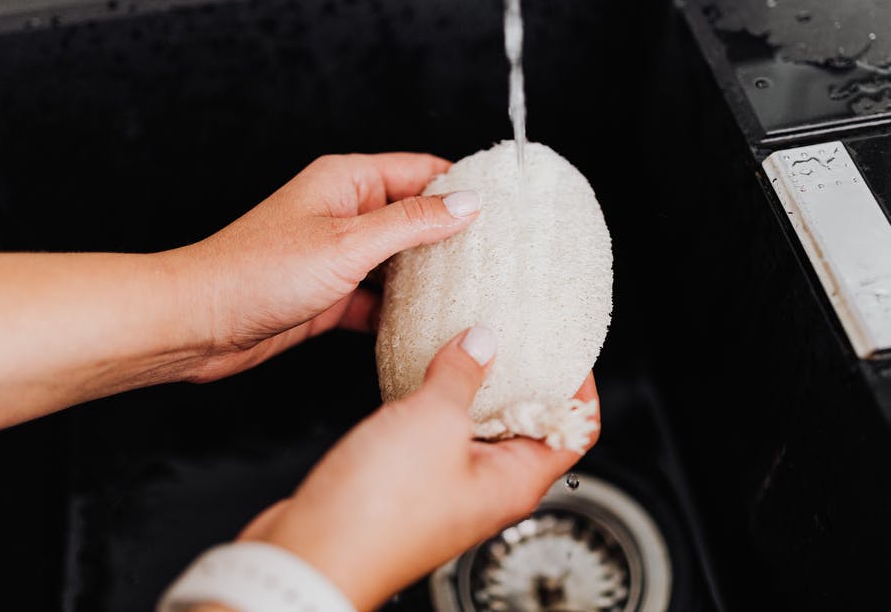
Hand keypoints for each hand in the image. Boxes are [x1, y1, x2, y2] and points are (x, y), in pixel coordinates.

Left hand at [169, 152, 479, 381]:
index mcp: (347, 181)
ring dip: (430, 278)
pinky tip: (429, 326)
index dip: (463, 185)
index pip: (421, 170)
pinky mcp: (330, 294)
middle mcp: (344, 213)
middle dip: (454, 236)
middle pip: (415, 217)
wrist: (197, 324)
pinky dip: (402, 311)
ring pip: (400, 262)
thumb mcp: (347, 244)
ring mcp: (337, 255)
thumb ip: (411, 222)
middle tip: (501, 257)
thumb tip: (466, 204)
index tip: (506, 207)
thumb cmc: (255, 273)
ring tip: (475, 293)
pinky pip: (379, 299)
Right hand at [229, 327, 600, 610]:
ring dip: (476, 387)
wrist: (311, 556)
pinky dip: (437, 403)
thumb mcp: (432, 423)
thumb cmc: (378, 515)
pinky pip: (438, 436)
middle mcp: (489, 489)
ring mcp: (450, 488)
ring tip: (467, 343)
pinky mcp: (411, 486)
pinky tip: (420, 375)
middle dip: (526, 379)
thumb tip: (482, 342)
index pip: (576, 431)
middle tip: (516, 335)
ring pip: (479, 429)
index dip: (579, 387)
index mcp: (516, 482)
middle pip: (530, 427)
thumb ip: (461, 376)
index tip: (566, 349)